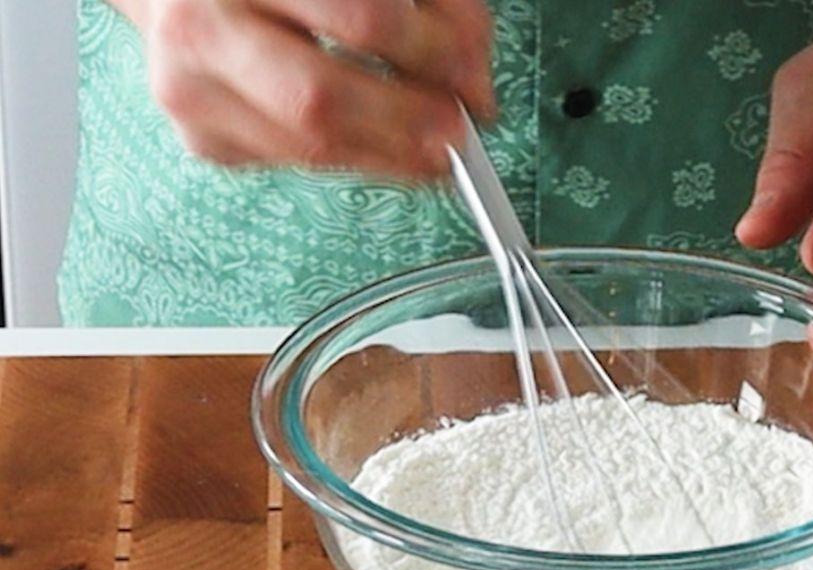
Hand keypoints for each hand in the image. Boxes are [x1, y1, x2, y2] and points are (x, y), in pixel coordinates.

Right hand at [118, 0, 492, 178]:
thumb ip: (429, 4)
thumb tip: (473, 81)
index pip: (361, 18)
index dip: (431, 55)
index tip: (473, 79)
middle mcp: (201, 27)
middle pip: (320, 99)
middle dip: (407, 123)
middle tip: (458, 131)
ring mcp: (192, 91)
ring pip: (310, 147)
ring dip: (392, 156)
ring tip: (436, 150)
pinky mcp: (205, 139)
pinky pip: (298, 164)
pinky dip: (355, 159)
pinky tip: (381, 142)